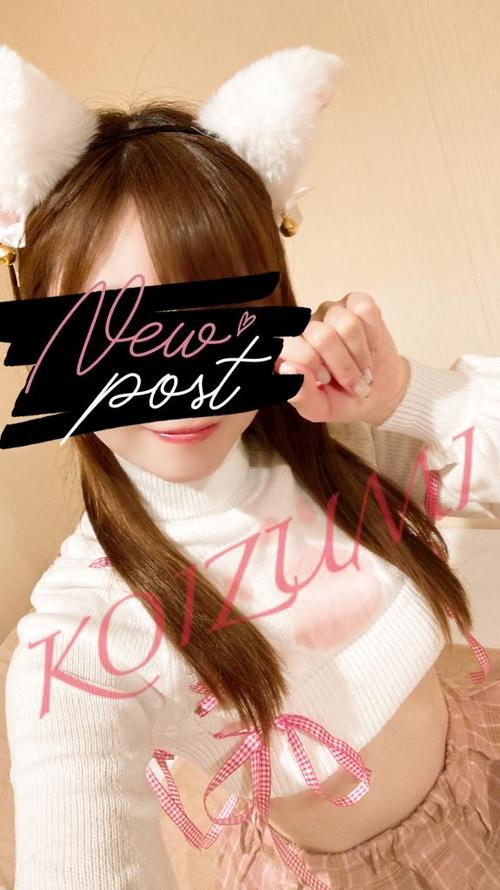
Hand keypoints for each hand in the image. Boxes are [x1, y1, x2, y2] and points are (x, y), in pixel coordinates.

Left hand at [275, 292, 410, 425]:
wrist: (378, 392)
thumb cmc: (343, 400)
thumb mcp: (320, 408)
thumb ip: (300, 395)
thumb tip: (288, 369)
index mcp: (289, 350)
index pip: (288, 345)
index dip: (311, 364)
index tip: (326, 381)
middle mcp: (305, 326)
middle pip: (322, 336)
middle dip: (344, 367)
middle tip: (354, 384)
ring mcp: (330, 311)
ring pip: (346, 324)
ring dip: (360, 355)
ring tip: (364, 370)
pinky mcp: (355, 302)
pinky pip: (365, 310)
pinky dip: (373, 335)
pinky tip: (370, 348)